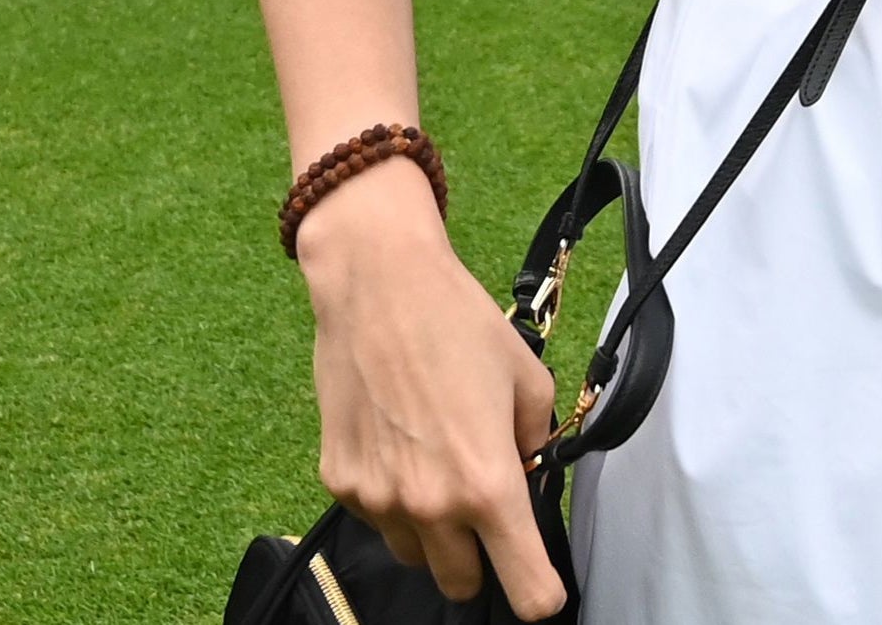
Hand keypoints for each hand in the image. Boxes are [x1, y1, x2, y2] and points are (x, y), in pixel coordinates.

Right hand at [296, 166, 566, 614]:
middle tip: (486, 510)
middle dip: (482, 560)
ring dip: (434, 533)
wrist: (378, 288)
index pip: (524, 588)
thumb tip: (531, 477)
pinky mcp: (339, 485)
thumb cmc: (460, 325)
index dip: (539, 594)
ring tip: (437, 463)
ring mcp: (378, 501)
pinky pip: (377, 518)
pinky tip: (399, 442)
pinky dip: (393, 499)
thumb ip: (536, 443)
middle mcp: (431, 507)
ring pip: (417, 556)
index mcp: (488, 486)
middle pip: (463, 585)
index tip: (542, 590)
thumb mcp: (527, 378)